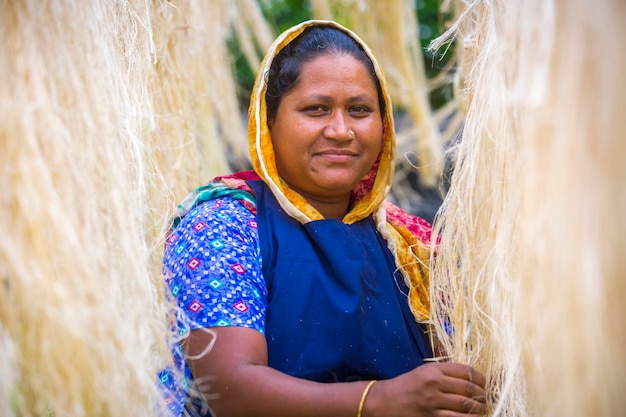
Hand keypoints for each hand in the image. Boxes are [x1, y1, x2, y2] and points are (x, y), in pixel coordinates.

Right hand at [365, 363, 486, 416]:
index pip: (467, 371)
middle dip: (482, 395)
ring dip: (479, 409)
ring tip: (481, 409)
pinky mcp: (431, 416)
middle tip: (485, 398)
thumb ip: (444, 371)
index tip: (484, 384)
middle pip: (469, 388)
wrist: (385, 401)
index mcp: (434, 369)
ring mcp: (433, 401)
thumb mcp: (423, 371)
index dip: (480, 378)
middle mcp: (435, 383)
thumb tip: (470, 375)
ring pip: (466, 405)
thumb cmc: (406, 386)